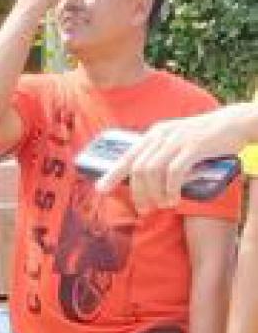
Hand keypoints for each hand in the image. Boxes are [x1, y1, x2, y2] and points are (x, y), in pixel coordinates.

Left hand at [97, 114, 230, 209]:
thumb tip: (145, 182)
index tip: (100, 190)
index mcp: (155, 134)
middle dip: (138, 193)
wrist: (232, 123)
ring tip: (163, 205)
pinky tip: (174, 200)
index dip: (113, 174)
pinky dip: (170, 189)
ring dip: (154, 194)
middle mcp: (162, 135)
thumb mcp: (177, 143)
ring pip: (152, 172)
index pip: (128, 156)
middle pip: (138, 169)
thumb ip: (161, 156)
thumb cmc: (204, 139)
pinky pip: (173, 172)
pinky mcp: (193, 147)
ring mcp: (177, 140)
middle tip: (145, 210)